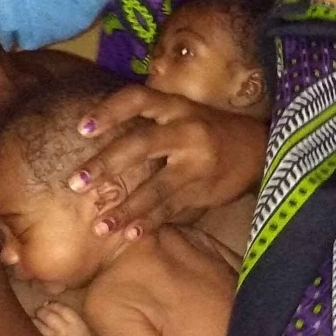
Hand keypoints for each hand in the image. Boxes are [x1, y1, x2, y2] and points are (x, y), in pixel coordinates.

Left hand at [67, 85, 266, 238]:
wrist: (259, 149)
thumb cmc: (207, 129)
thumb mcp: (183, 114)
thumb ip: (150, 123)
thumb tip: (95, 136)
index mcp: (176, 107)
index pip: (138, 99)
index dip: (109, 111)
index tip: (81, 128)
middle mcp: (187, 131)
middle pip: (141, 145)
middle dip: (106, 164)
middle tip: (76, 184)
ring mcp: (196, 163)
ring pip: (155, 187)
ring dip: (126, 208)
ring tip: (100, 226)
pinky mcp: (203, 190)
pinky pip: (171, 209)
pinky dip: (149, 223)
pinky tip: (130, 235)